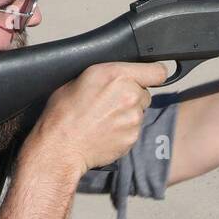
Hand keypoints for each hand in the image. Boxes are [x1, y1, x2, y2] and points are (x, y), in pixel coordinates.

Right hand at [29, 60, 172, 173]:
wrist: (61, 147)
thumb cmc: (63, 114)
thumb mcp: (79, 79)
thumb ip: (108, 75)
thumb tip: (119, 77)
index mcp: (116, 75)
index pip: (157, 71)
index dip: (152, 75)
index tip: (148, 78)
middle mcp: (130, 95)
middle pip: (145, 93)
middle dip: (133, 96)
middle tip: (111, 103)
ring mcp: (134, 118)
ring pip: (140, 112)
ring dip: (128, 114)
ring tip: (104, 120)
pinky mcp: (133, 137)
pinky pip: (134, 130)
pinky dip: (124, 131)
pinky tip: (106, 132)